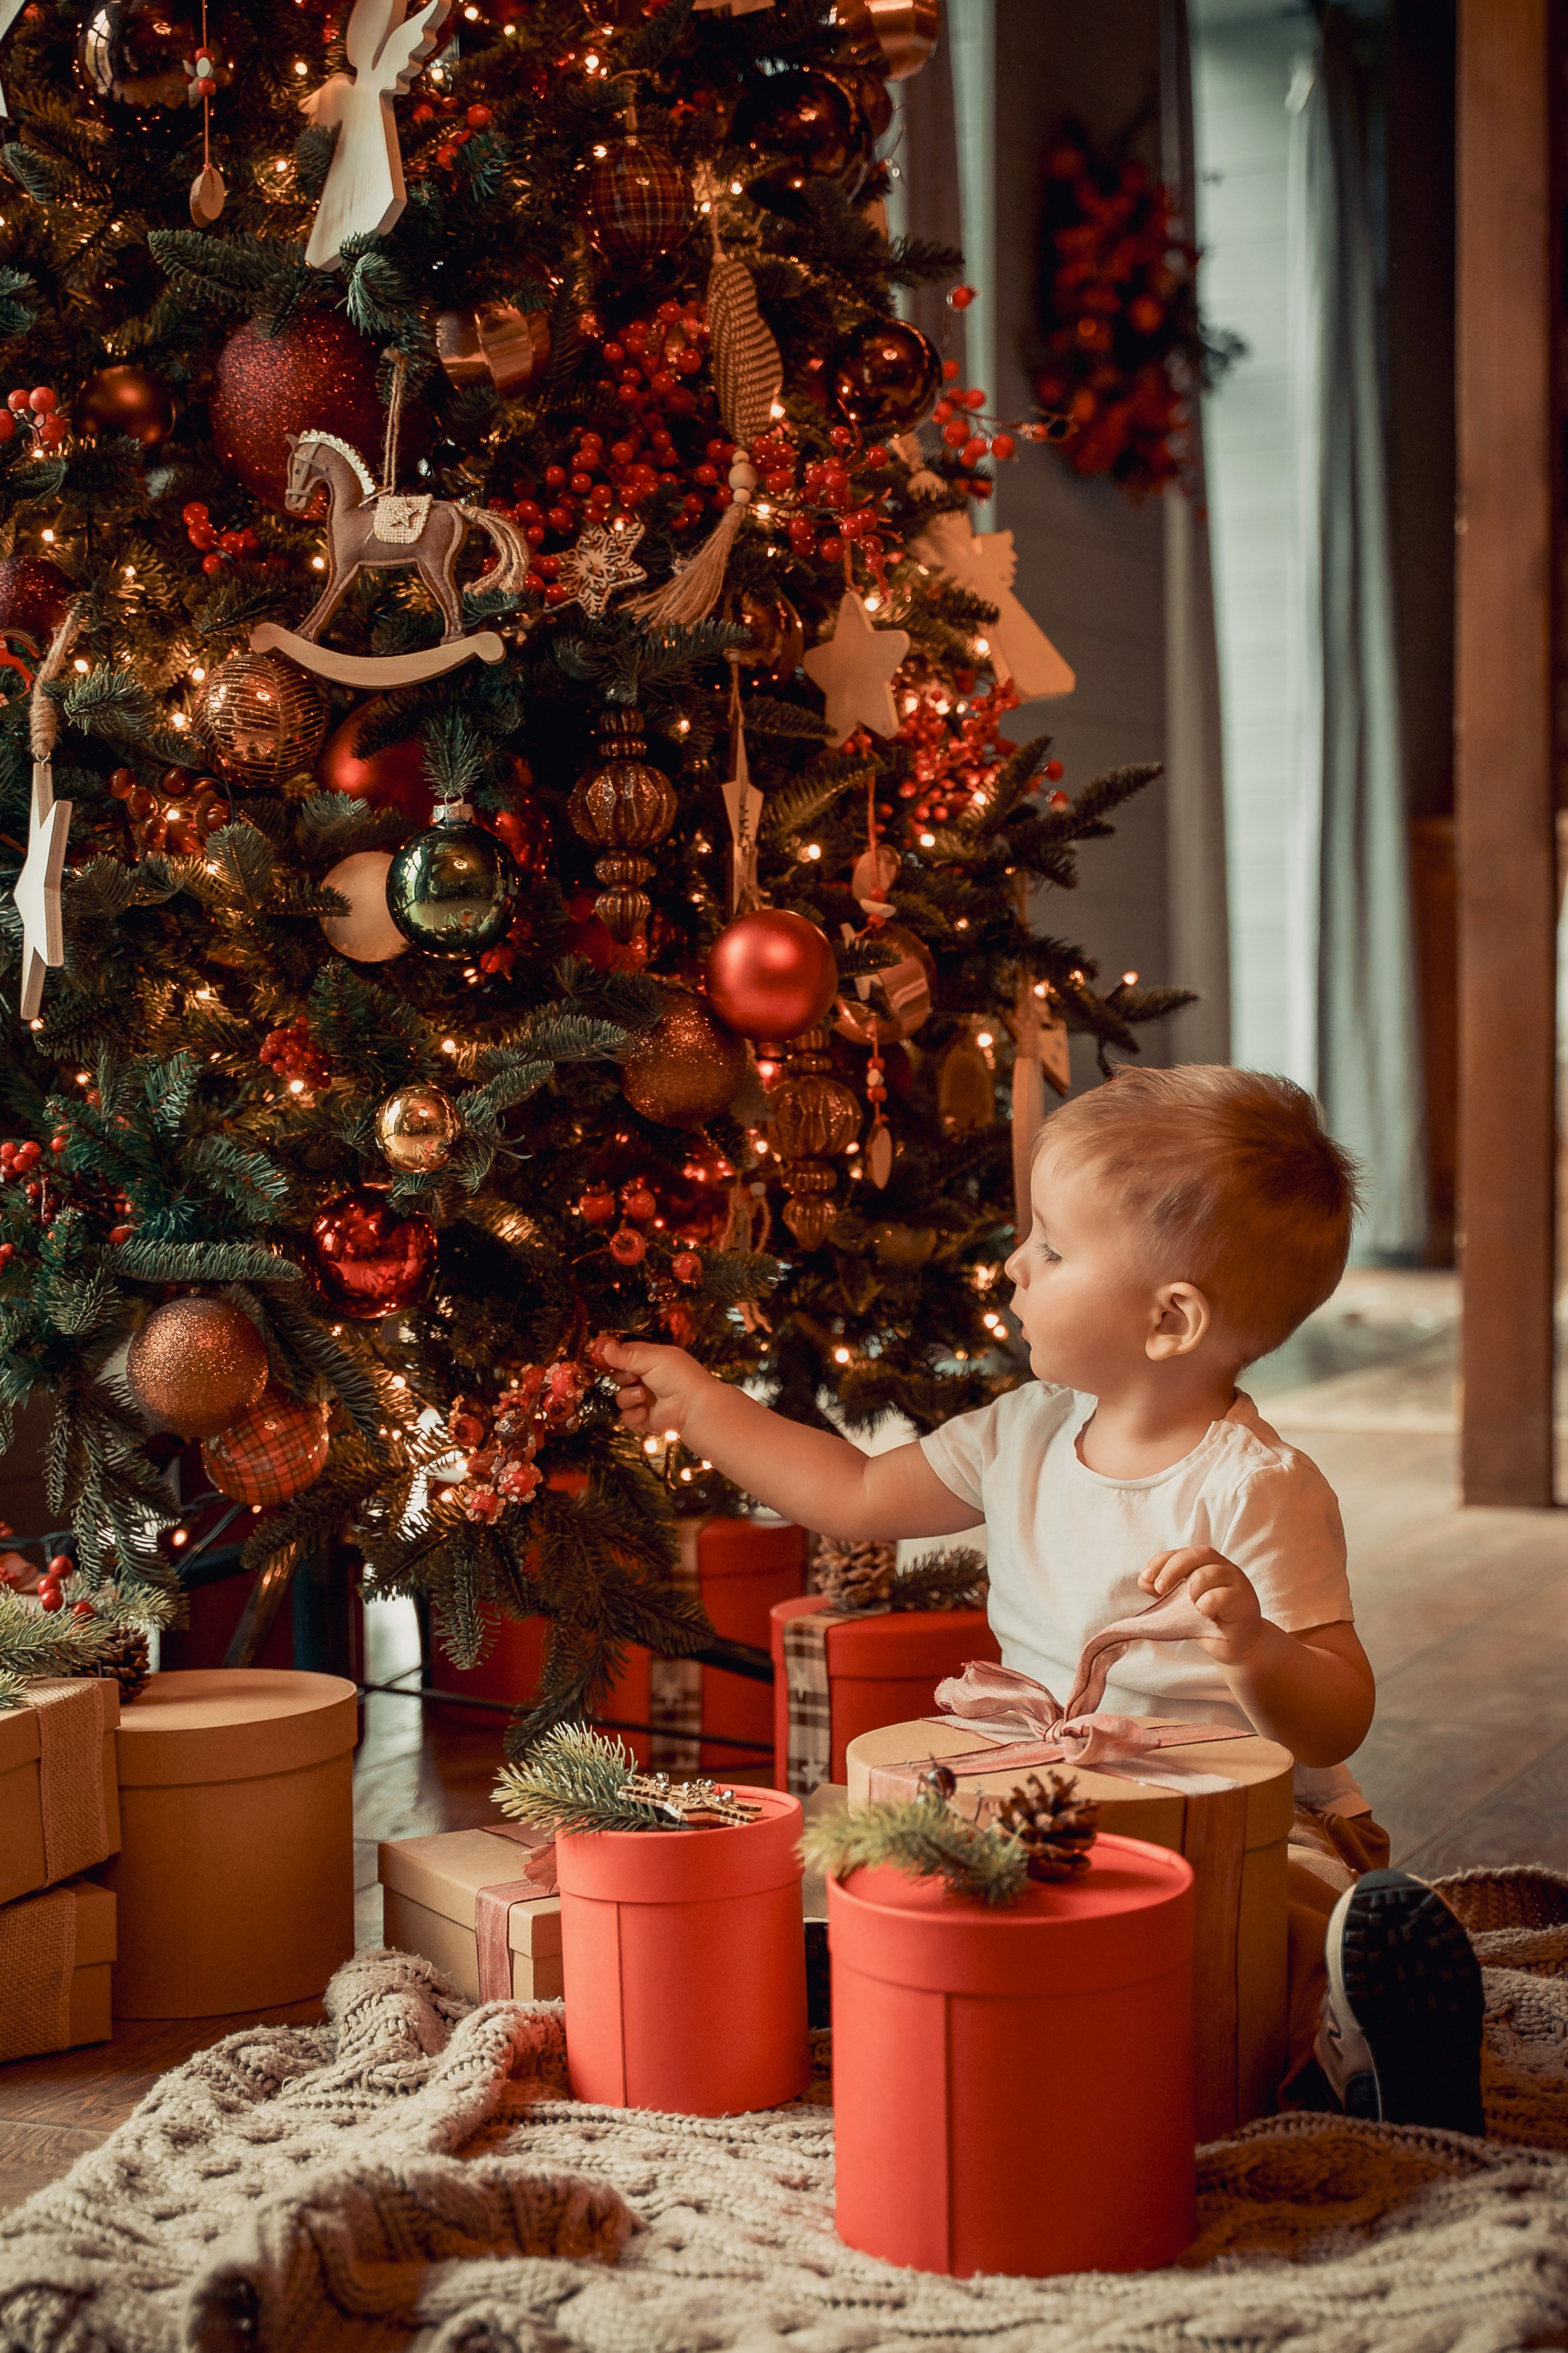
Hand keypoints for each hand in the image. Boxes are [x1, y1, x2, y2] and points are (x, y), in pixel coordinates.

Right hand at [600, 1337, 707, 1438]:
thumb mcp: (652, 1359)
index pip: (626, 1355)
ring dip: (628, 1396)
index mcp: (652, 1360)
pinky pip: (627, 1417)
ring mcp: (646, 1400)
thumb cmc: (677, 1376)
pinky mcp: (645, 1418)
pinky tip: (645, 1411)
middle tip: (633, 1378)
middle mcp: (647, 1379)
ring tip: (643, 1396)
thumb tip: (603, 1348)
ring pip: (621, 1397)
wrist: (692, 1406)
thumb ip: (626, 1356)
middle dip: (622, 1378)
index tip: (604, 1358)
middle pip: (619, 1377)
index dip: (614, 1357)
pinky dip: (634, 1415)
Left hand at [1138, 1545, 1264, 1665]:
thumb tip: (1143, 1580)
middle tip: (1160, 1590)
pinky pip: (1222, 1595)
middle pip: (1197, 1555)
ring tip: (1187, 1608)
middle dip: (1172, 1570)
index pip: (1182, 1553)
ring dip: (1190, 1591)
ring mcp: (1236, 1581)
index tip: (1146, 1577)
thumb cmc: (1208, 1621)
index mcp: (1206, 1564)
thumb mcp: (1181, 1604)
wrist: (1236, 1644)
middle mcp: (1223, 1567)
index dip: (1161, 1561)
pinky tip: (1204, 1614)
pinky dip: (1207, 1604)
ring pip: (1208, 1574)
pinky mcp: (1244, 1599)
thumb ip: (1165, 1591)